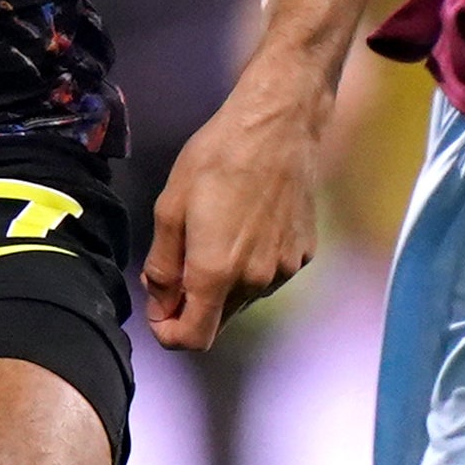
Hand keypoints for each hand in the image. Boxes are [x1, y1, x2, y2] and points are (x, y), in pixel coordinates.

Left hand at [142, 74, 335, 351]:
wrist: (279, 126)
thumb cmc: (217, 158)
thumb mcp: (170, 208)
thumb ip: (162, 265)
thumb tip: (161, 303)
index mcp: (216, 272)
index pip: (194, 339)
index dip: (170, 333)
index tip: (160, 310)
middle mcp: (255, 281)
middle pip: (218, 319)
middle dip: (192, 304)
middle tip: (178, 261)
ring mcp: (284, 269)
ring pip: (243, 298)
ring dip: (223, 283)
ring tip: (215, 233)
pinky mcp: (304, 254)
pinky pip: (269, 276)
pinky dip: (251, 265)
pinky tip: (246, 225)